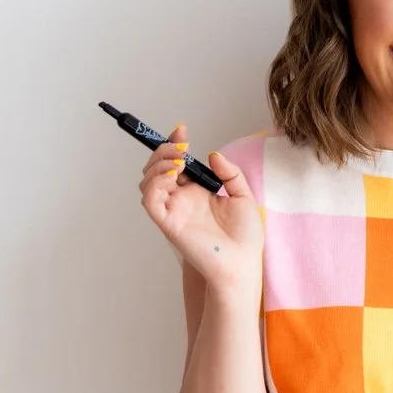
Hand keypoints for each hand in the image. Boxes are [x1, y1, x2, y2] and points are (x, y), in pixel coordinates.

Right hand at [137, 122, 261, 293]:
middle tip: (181, 145)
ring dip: (158, 164)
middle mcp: (181, 199)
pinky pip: (150, 200)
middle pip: (157, 168)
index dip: (174, 145)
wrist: (243, 262)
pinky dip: (155, 183)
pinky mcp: (167, 223)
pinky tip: (173, 175)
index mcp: (197, 192)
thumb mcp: (243, 196)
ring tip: (178, 161)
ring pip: (148, 181)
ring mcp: (172, 210)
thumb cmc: (244, 237)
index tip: (182, 130)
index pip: (177, 163)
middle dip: (163, 151)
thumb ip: (229, 173)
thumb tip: (212, 154)